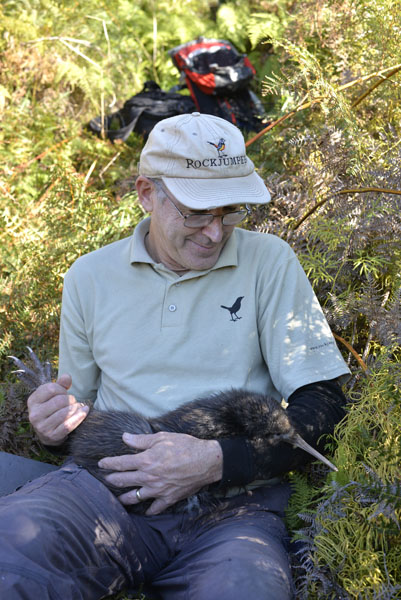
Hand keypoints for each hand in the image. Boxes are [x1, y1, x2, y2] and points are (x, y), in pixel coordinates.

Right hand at [27, 374, 89, 445]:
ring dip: (76, 408)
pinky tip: (84, 412)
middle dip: (71, 399)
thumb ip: (60, 384)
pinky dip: (79, 417)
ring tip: (78, 407)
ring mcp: (42, 427)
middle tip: (73, 401)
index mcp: (33, 401)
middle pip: (59, 401)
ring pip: (65, 413)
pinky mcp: (52, 436)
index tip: (64, 392)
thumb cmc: (52, 408)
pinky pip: (68, 425)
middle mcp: (34, 414)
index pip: (51, 389)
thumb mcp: (52, 395)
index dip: (62, 389)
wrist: (48, 432)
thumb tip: (67, 377)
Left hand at [98, 431, 222, 514]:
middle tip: (104, 480)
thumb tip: (125, 437)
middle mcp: (148, 477)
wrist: (207, 461)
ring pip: (135, 498)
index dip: (109, 463)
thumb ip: (141, 440)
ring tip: (118, 498)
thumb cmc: (185, 446)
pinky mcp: (168, 499)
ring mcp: (158, 490)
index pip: (121, 463)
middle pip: (123, 481)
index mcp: (146, 460)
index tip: (101, 464)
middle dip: (111, 480)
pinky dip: (148, 510)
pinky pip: (154, 509)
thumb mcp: (162, 437)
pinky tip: (144, 510)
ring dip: (124, 498)